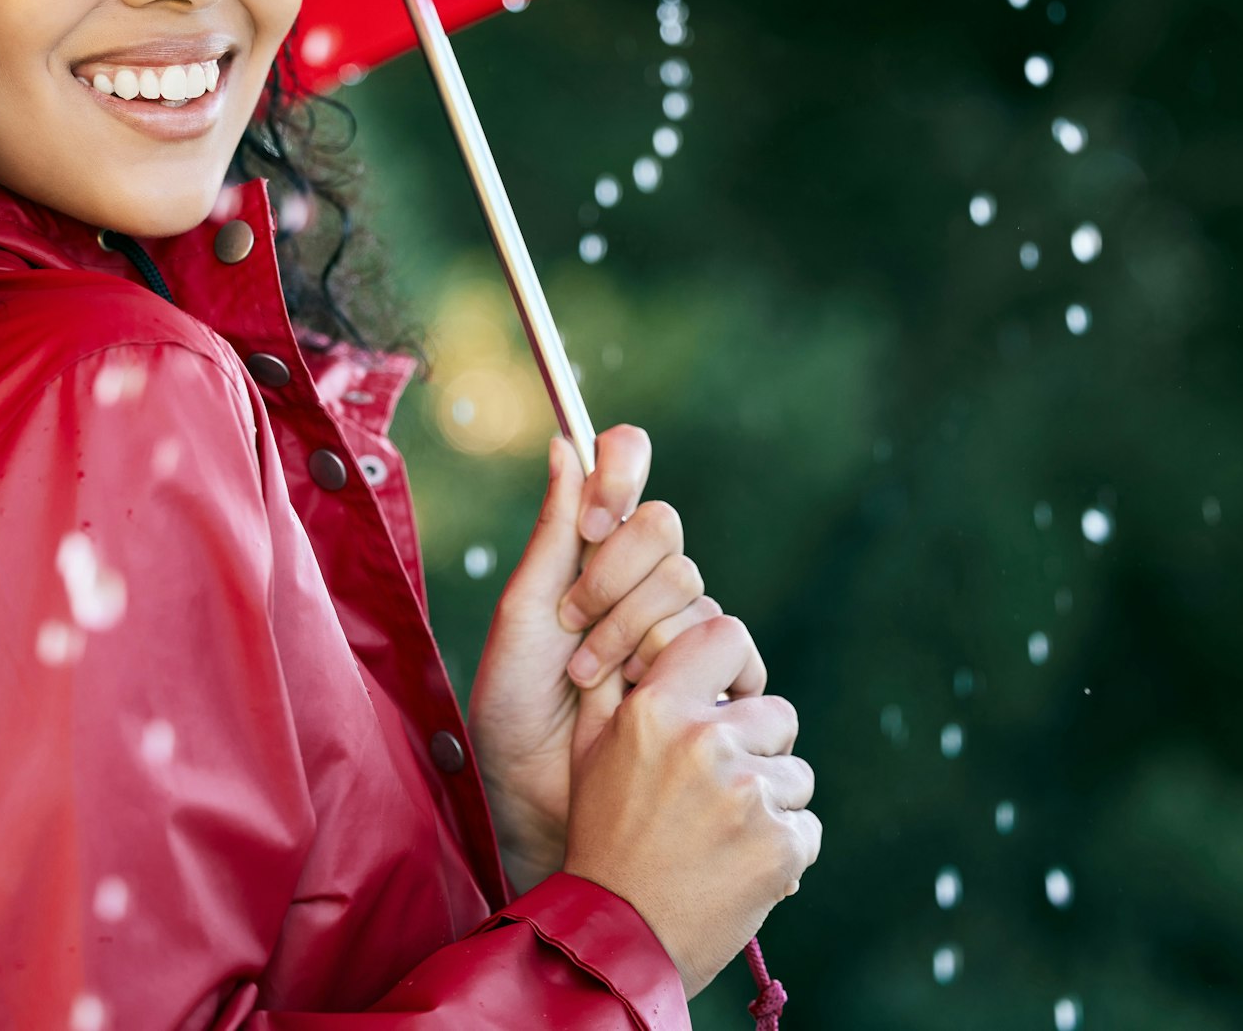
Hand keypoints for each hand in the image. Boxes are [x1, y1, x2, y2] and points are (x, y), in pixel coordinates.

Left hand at [468, 426, 718, 888]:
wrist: (541, 799)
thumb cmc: (516, 710)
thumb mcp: (523, 617)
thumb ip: (554, 535)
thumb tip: (562, 442)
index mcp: (590, 550)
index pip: (625, 464)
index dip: (622, 470)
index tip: (597, 519)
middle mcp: (640, 580)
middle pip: (664, 531)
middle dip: (614, 582)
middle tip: (573, 631)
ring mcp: (682, 628)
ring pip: (690, 588)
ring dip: (635, 636)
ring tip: (595, 684)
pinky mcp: (716, 677)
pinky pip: (727, 643)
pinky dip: (679, 668)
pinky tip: (641, 700)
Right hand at [561, 614, 820, 997]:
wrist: (617, 937)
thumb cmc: (603, 839)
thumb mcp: (593, 752)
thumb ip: (621, 690)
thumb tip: (649, 641)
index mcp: (655, 710)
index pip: (727, 636)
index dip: (737, 667)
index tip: (730, 698)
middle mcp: (703, 741)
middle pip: (776, 713)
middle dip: (757, 748)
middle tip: (716, 792)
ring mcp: (746, 794)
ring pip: (795, 775)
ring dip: (771, 803)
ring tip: (722, 836)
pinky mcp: (780, 845)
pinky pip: (806, 828)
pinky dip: (782, 849)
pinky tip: (738, 867)